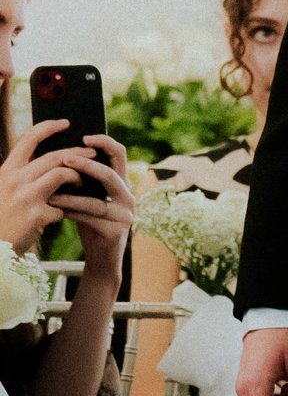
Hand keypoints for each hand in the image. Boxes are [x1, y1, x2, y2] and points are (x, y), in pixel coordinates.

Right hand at [0, 120, 86, 251]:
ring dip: (78, 177)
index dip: (48, 127)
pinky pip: (62, 207)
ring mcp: (25, 196)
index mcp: (6, 171)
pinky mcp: (36, 215)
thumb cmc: (1, 219)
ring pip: (62, 174)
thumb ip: (23, 177)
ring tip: (86, 183)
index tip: (65, 123)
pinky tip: (70, 215)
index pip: (28, 139)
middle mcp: (14, 179)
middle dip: (77, 153)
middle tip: (93, 154)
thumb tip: (54, 165)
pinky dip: (68, 210)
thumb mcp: (4, 191)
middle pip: (53, 156)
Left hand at [50, 134, 134, 279]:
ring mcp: (125, 216)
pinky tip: (56, 210)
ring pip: (96, 201)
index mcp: (123, 184)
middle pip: (110, 175)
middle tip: (65, 159)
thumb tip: (62, 156)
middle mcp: (129, 198)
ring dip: (70, 196)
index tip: (84, 137)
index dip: (105, 142)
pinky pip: (90, 219)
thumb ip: (87, 181)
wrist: (102, 258)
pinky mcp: (115, 232)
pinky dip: (71, 213)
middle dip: (86, 165)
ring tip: (51, 192)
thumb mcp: (91, 198)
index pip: (120, 155)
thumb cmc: (92, 224)